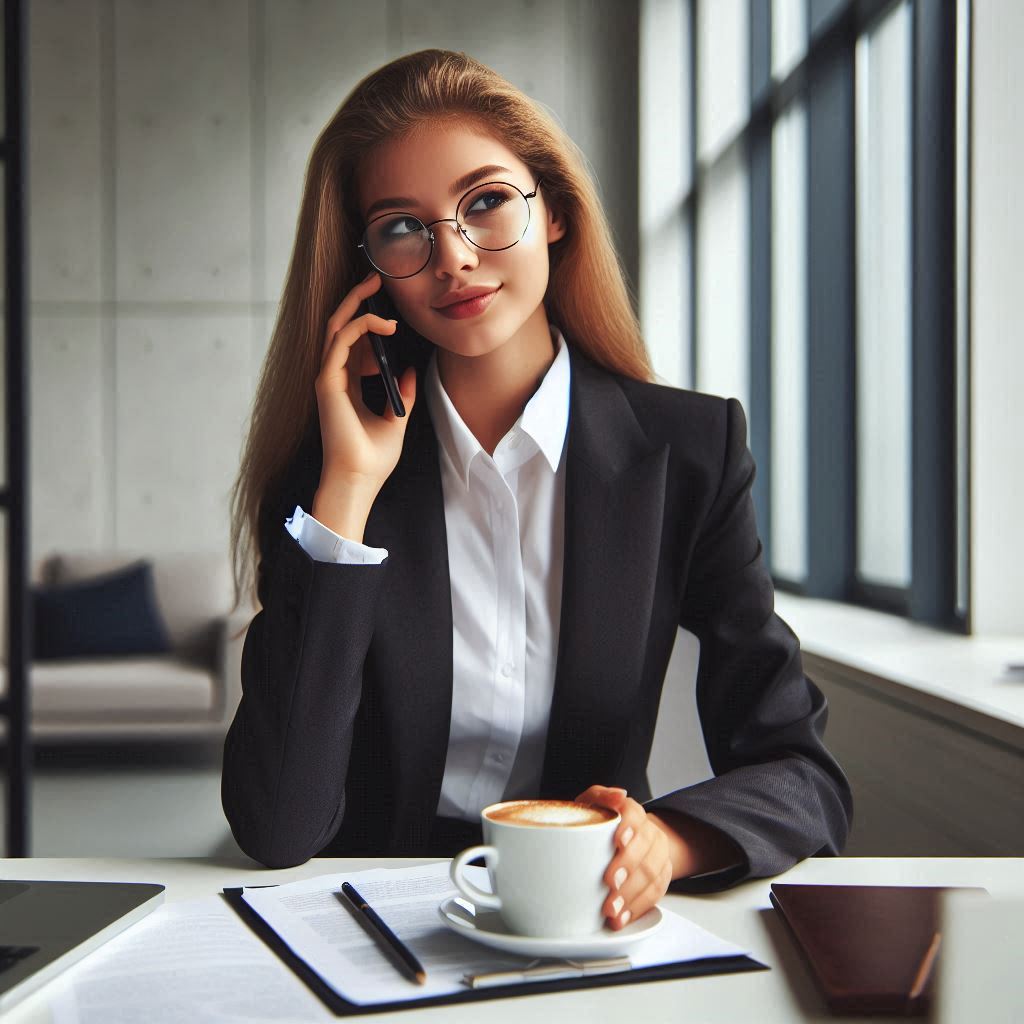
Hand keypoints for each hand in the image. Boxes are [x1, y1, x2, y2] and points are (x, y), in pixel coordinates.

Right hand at [313, 271, 417, 539]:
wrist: (358, 480)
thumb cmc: (373, 458)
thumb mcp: (396, 419)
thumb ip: (402, 393)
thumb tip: (411, 370)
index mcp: (348, 384)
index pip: (354, 341)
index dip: (368, 318)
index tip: (388, 303)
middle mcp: (335, 377)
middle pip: (342, 326)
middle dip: (358, 299)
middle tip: (377, 278)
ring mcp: (328, 378)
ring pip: (337, 326)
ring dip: (357, 302)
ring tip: (376, 284)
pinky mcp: (328, 382)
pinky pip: (342, 342)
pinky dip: (361, 327)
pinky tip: (384, 324)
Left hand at [575, 785, 673, 930]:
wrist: (626, 839)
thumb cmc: (603, 822)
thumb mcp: (594, 803)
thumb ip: (600, 796)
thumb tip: (617, 795)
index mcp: (633, 812)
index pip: (635, 814)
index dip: (629, 826)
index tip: (618, 840)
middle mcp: (650, 833)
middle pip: (644, 849)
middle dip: (628, 867)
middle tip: (609, 881)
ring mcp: (658, 856)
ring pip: (652, 875)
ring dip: (631, 894)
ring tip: (611, 909)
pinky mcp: (660, 879)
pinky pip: (654, 895)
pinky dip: (637, 909)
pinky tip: (621, 918)